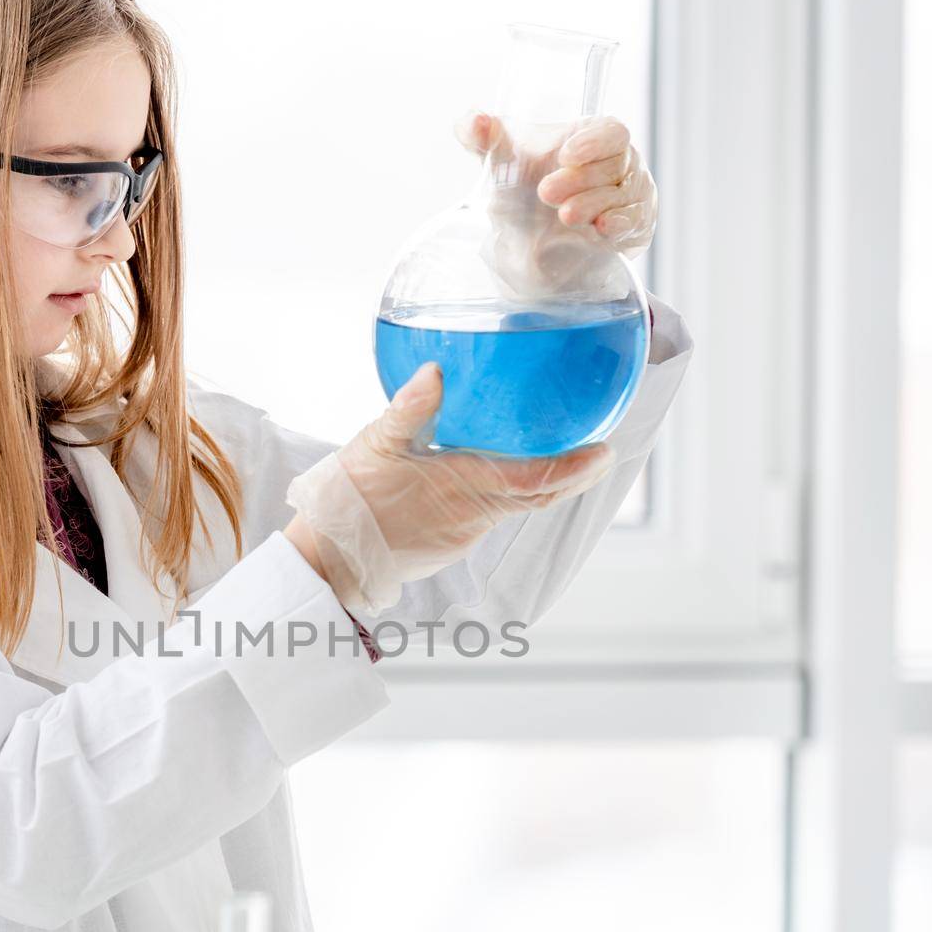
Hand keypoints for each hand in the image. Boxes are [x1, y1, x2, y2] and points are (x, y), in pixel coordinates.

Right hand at [286, 362, 613, 619]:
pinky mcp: (451, 542)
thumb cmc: (347, 501)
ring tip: (559, 453)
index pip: (534, 480)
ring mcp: (463, 534)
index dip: (574, 468)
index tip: (604, 452)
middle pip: (538, 497)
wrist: (327, 559)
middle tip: (600, 452)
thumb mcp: (372, 444)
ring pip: (515, 505)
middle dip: (573, 475)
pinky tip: (500, 472)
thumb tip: (435, 372)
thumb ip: (408, 409)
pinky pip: (490, 514)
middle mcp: (472, 516)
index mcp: (461, 487)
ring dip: (539, 483)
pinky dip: (507, 493)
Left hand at [454, 111, 657, 256]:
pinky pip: (636, 222)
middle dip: (581, 180)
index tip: (565, 155)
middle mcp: (620, 164)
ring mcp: (630, 196)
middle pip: (616, 164)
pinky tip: (602, 228)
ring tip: (565, 215)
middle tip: (546, 193)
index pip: (610, 131)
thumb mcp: (500, 163)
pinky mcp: (634, 227)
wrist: (530, 245)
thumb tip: (474, 120)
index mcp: (595, 137)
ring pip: (624, 196)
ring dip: (594, 204)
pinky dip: (620, 223)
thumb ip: (483, 138)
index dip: (592, 142)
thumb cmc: (524, 190)